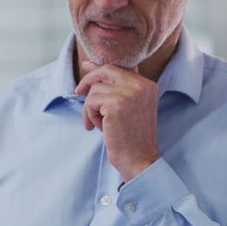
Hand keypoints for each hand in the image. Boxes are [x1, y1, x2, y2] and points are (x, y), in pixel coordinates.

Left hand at [75, 61, 160, 180]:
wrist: (139, 159)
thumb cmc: (131, 137)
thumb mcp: (128, 107)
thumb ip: (115, 87)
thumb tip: (88, 66)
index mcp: (148, 85)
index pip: (120, 67)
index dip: (99, 67)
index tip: (86, 66)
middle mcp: (142, 85)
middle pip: (106, 71)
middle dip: (89, 80)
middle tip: (78, 92)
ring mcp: (130, 93)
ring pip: (95, 90)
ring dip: (91, 108)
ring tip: (101, 124)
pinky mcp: (116, 104)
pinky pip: (91, 102)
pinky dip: (90, 116)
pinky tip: (99, 128)